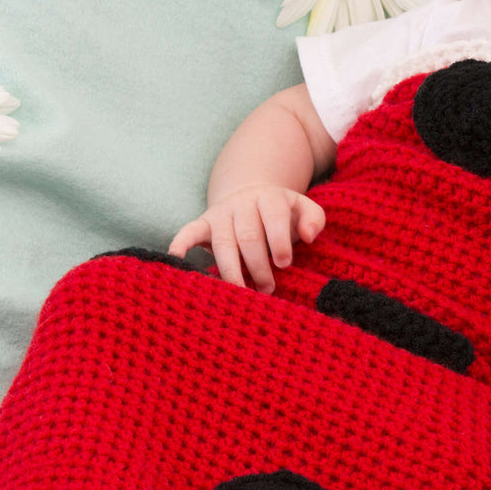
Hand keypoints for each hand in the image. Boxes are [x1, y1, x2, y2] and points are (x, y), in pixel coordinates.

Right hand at [168, 185, 324, 291]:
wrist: (251, 196)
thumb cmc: (281, 213)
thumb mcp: (302, 208)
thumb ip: (314, 219)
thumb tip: (308, 236)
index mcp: (269, 198)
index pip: (274, 218)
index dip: (279, 241)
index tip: (284, 264)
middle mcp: (242, 203)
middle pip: (248, 236)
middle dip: (258, 265)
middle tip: (268, 288)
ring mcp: (221, 213)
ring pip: (223, 243)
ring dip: (232, 271)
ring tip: (242, 293)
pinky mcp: (203, 222)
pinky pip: (189, 231)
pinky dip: (181, 243)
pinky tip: (176, 258)